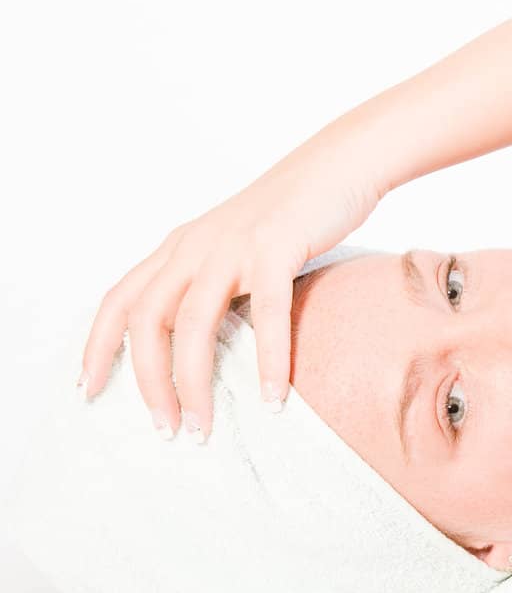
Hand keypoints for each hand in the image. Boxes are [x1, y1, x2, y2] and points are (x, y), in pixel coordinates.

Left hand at [78, 142, 384, 441]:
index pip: (119, 300)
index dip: (97, 346)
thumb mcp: (236, 245)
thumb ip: (214, 282)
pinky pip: (268, 314)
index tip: (89, 391)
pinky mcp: (276, 249)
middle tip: (166, 429)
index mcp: (181, 247)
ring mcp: (234, 247)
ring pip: (194, 323)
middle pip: (148, 321)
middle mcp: (195, 247)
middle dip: (148, 383)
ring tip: (204, 427)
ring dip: (194, 383)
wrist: (340, 163)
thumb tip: (206, 340)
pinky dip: (268, 361)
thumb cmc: (295, 213)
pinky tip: (272, 397)